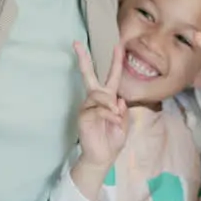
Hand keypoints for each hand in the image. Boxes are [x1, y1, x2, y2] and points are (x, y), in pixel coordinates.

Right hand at [74, 42, 127, 170]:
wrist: (103, 157)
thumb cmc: (113, 139)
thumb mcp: (124, 124)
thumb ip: (123, 111)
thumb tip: (118, 100)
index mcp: (108, 99)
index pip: (112, 77)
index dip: (115, 62)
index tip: (117, 45)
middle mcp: (96, 99)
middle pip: (89, 75)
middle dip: (83, 59)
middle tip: (76, 43)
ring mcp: (87, 106)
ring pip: (100, 95)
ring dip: (110, 105)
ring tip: (116, 117)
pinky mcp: (83, 116)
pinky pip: (98, 109)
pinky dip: (108, 114)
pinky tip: (113, 121)